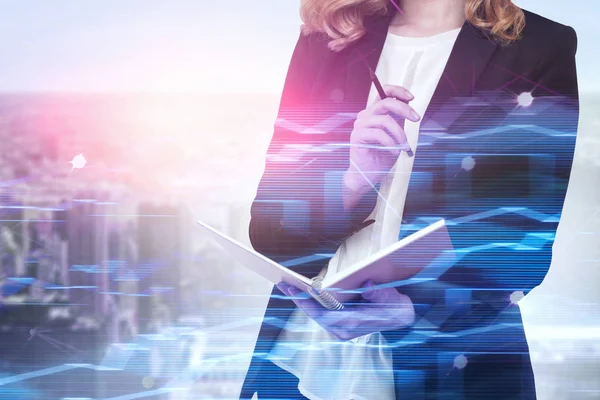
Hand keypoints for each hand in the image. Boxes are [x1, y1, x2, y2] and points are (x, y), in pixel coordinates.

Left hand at [276, 280, 414, 340]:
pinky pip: (320, 312)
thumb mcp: (390, 298)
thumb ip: (377, 294)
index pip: (324, 315)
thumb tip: (365, 285)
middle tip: (283, 284)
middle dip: (299, 300)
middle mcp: (343, 330)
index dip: (309, 304)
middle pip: (315, 314)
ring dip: (302, 301)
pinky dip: (310, 302)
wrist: (401, 316)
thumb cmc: (395, 307)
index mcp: (352, 325)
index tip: (297, 292)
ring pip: (316, 314)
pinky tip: (301, 291)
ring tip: (288, 286)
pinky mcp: (340, 324)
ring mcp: (340, 328)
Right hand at [343, 85, 419, 196]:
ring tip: (404, 146)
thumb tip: (410, 107)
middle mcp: (366, 115)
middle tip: (416, 119)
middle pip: (386, 103)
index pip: (383, 92)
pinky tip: (394, 150)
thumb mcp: (396, 134)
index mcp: (374, 113)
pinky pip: (378, 134)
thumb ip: (399, 120)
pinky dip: (390, 143)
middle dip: (404, 109)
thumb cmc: (382, 154)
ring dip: (399, 133)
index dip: (398, 91)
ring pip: (384, 120)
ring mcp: (360, 125)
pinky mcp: (357, 136)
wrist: (369, 174)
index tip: (411, 98)